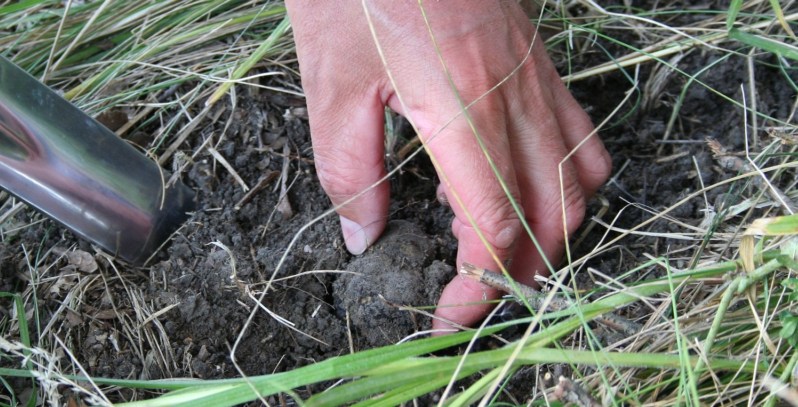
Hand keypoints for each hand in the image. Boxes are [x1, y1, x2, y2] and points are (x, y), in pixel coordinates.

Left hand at [285, 0, 611, 328]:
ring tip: (497, 249)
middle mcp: (514, 97)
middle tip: (469, 293)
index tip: (449, 315)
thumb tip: (363, 235)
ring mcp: (535, 74)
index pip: (494, 225)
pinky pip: (579, 131)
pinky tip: (518, 180)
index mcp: (463, 109)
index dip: (478, 286)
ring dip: (549, 230)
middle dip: (517, 271)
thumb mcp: (331, 82)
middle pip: (550, 213)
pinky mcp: (536, 56)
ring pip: (579, 177)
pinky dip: (564, 177)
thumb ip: (349, 168)